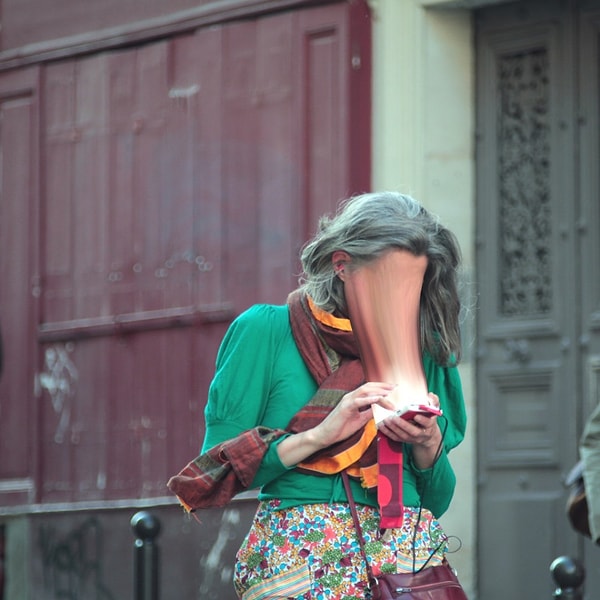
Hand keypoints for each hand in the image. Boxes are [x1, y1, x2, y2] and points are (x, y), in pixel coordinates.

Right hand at [277, 381, 394, 466]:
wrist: (325, 435)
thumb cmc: (340, 428)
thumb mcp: (359, 420)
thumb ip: (369, 413)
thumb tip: (381, 410)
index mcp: (353, 399)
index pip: (369, 389)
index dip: (381, 388)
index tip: (393, 389)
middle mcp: (350, 397)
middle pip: (368, 386)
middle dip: (382, 386)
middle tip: (395, 387)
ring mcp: (347, 401)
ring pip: (365, 391)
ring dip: (378, 391)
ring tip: (389, 393)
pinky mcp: (345, 408)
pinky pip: (359, 401)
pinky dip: (369, 399)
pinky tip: (378, 399)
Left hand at [377, 393, 442, 468]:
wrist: (428, 435)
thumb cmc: (429, 418)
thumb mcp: (434, 410)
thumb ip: (433, 401)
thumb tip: (430, 395)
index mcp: (429, 425)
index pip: (427, 423)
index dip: (422, 420)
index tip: (416, 416)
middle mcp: (421, 434)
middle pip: (413, 431)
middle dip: (403, 425)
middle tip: (394, 417)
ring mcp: (413, 438)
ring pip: (403, 435)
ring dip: (393, 428)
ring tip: (386, 420)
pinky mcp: (405, 440)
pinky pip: (395, 438)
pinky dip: (388, 432)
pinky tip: (381, 426)